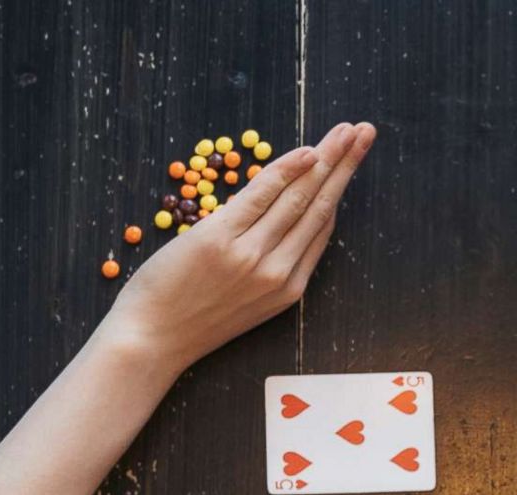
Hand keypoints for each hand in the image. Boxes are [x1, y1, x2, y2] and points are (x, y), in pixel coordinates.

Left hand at [101, 121, 376, 371]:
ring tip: (347, 130)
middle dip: (345, 166)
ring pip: (299, 198)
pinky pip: (262, 196)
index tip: (350, 161)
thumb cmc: (187, 322)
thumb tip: (272, 224)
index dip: (337, 190)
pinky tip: (309, 151)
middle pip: (320, 207)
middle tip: (365, 132)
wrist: (151, 341)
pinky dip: (287, 170)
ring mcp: (252, 255)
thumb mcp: (242, 305)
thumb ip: (264, 267)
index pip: (320, 229)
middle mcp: (279, 271)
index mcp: (288, 289)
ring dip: (327, 158)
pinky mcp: (222, 240)